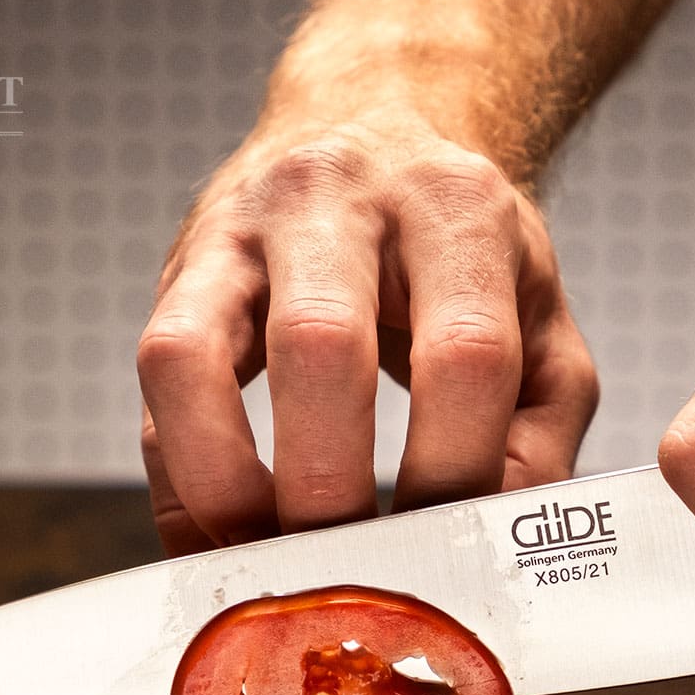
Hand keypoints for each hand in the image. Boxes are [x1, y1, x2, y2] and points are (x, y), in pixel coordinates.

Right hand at [137, 112, 597, 554]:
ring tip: (270, 561)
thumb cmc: (463, 246)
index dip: (453, 472)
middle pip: (322, 346)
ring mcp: (243, 226)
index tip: (449, 552)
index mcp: (457, 210)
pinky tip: (219, 539)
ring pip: (196, 356)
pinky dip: (180, 478)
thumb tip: (495, 538)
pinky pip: (153, 381)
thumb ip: (542, 432)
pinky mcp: (180, 267)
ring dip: (227, 485)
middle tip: (351, 573)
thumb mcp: (541, 321)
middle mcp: (340, 198)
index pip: (465, 354)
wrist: (375, 121)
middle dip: (329, 489)